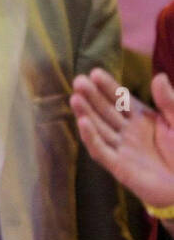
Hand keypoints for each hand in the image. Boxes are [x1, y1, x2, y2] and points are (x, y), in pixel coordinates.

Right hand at [71, 68, 173, 210]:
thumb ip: (168, 102)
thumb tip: (158, 76)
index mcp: (142, 119)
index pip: (120, 99)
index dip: (107, 86)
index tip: (94, 72)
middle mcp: (128, 131)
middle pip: (105, 111)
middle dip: (91, 96)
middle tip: (78, 81)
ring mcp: (122, 149)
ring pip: (99, 128)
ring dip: (86, 113)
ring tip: (75, 98)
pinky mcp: (118, 167)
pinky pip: (101, 151)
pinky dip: (90, 137)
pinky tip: (83, 123)